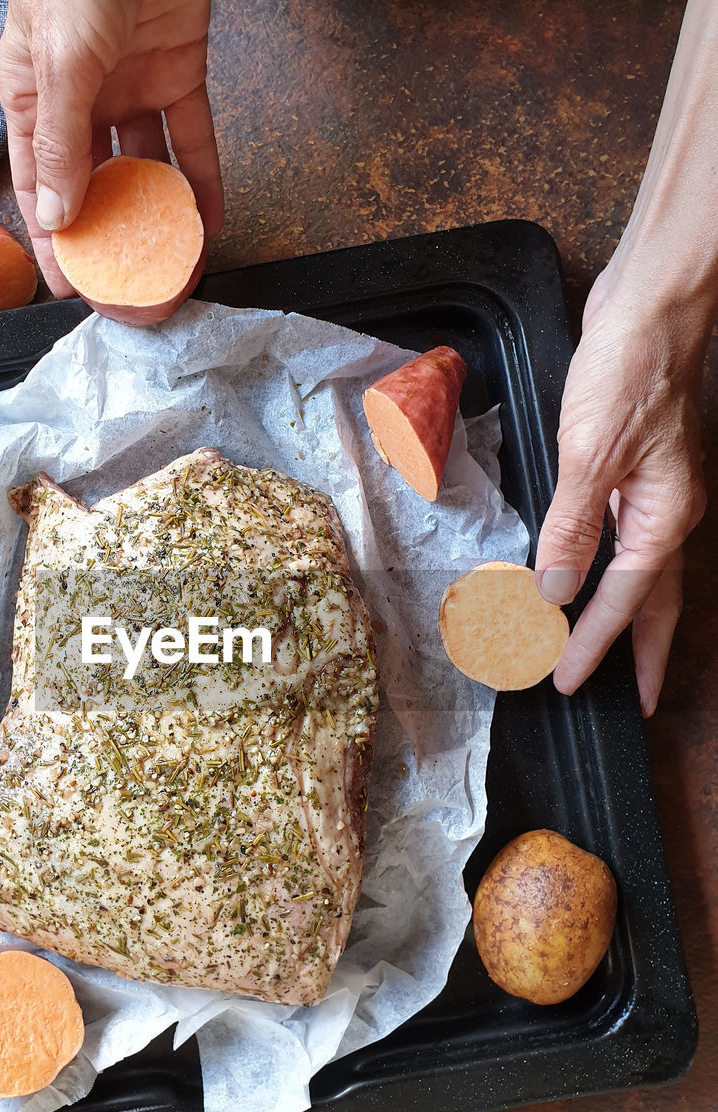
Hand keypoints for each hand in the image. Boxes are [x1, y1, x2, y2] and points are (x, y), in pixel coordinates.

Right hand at [0, 0, 223, 296]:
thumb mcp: (61, 59)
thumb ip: (61, 139)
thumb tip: (60, 216)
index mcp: (34, 94)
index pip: (40, 184)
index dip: (53, 240)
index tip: (73, 288)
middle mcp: (81, 98)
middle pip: (94, 184)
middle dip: (111, 236)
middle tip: (130, 287)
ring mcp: (130, 86)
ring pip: (146, 168)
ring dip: (160, 215)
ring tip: (175, 264)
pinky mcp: (178, 72)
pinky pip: (192, 138)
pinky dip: (203, 179)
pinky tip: (210, 220)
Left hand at [534, 271, 707, 715]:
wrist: (651, 304)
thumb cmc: (632, 368)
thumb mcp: (592, 454)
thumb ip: (572, 528)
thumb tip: (553, 591)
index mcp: (663, 515)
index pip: (623, 600)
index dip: (591, 644)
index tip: (563, 680)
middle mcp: (666, 509)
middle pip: (656, 600)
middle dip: (647, 652)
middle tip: (643, 699)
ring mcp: (653, 489)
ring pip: (640, 570)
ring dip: (625, 615)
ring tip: (614, 651)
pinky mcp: (631, 467)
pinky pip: (620, 535)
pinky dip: (605, 566)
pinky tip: (590, 574)